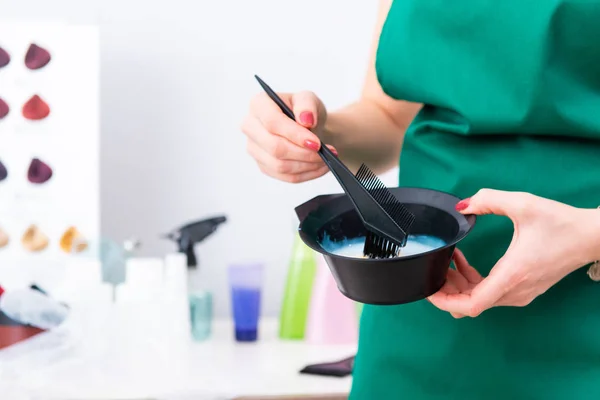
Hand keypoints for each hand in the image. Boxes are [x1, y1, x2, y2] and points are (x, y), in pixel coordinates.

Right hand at [241, 91, 335, 182]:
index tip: (316, 143)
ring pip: (280, 165)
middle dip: (303, 153)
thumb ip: (307, 104)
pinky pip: (286, 176)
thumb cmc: (305, 111)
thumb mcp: (309, 99)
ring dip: (307, 165)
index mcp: (258, 104)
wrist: (307, 127)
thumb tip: (306, 120)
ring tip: (325, 159)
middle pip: (274, 147)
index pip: (272, 122)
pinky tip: (320, 166)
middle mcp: (250, 127)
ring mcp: (254, 149)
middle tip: (324, 152)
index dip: (295, 134)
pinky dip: (307, 174)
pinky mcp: (264, 166)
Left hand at [428, 189, 599, 317]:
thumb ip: (488, 200)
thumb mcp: (523, 203)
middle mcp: (515, 290)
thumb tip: (462, 206)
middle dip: (446, 290)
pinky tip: (463, 261)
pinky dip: (472, 281)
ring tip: (446, 261)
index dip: (445, 302)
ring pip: (479, 299)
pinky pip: (490, 292)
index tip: (429, 290)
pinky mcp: (523, 289)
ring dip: (458, 284)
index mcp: (512, 275)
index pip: (471, 305)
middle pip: (470, 303)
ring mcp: (520, 293)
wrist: (592, 236)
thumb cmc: (561, 223)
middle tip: (432, 268)